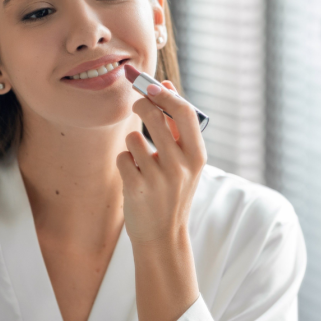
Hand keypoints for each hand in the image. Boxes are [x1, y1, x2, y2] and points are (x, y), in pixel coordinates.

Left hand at [116, 80, 206, 244]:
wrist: (163, 236)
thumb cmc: (173, 192)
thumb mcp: (185, 162)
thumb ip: (176, 126)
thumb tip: (165, 85)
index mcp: (197, 156)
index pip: (185, 112)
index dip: (166, 94)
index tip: (152, 85)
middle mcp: (181, 166)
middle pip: (154, 117)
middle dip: (141, 106)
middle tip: (137, 106)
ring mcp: (159, 178)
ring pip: (134, 138)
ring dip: (133, 144)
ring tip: (141, 161)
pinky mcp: (137, 188)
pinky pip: (123, 157)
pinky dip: (125, 162)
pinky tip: (134, 176)